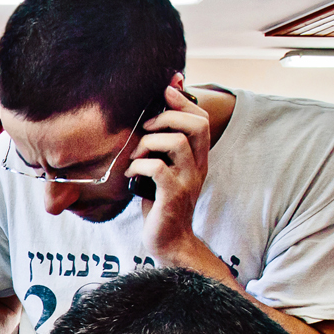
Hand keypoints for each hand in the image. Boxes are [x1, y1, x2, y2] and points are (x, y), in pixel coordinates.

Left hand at [127, 84, 212, 258]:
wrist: (169, 241)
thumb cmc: (161, 203)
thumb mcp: (164, 171)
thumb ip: (162, 148)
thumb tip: (150, 118)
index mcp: (198, 158)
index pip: (201, 120)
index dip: (184, 101)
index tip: (165, 91)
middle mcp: (198, 166)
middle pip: (196, 125)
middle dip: (168, 116)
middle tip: (147, 129)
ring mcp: (187, 181)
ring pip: (176, 143)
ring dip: (148, 143)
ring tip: (135, 156)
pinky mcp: (172, 196)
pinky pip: (157, 168)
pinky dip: (139, 165)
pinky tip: (131, 174)